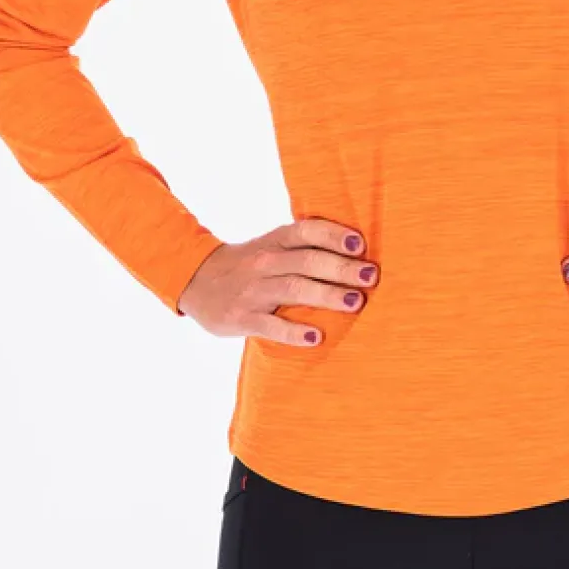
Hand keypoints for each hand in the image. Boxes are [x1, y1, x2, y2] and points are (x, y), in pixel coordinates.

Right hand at [177, 217, 379, 346]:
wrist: (197, 281)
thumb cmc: (250, 264)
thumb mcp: (272, 246)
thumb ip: (304, 247)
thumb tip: (357, 251)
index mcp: (276, 241)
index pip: (307, 231)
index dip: (334, 235)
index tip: (360, 245)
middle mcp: (266, 262)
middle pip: (308, 261)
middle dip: (341, 268)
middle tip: (371, 276)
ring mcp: (253, 290)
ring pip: (294, 289)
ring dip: (326, 295)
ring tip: (354, 302)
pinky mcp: (242, 318)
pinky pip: (271, 326)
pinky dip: (294, 332)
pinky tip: (316, 338)